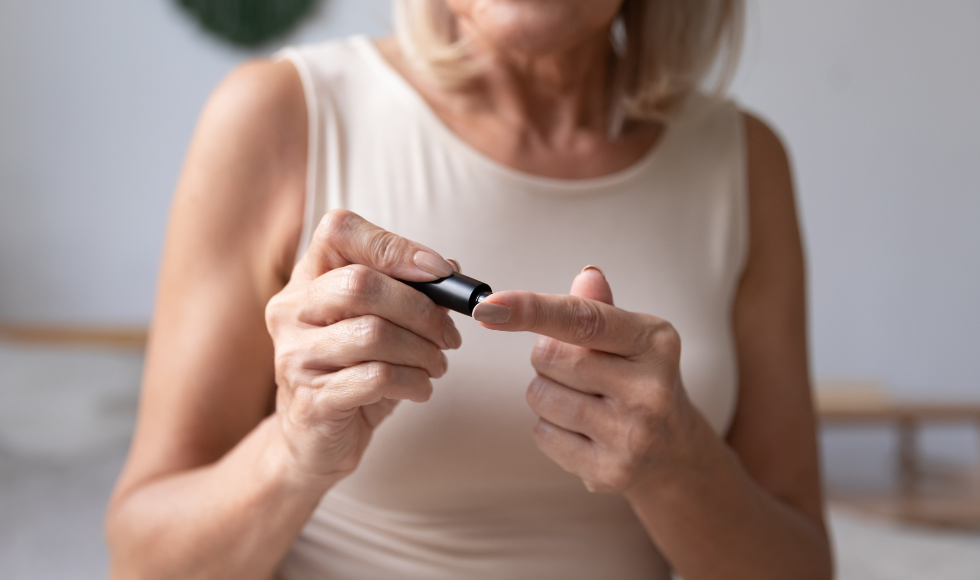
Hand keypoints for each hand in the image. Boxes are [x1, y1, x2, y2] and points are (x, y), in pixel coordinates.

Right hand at [265, 209, 461, 484]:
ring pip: (373, 333)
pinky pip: (376, 378)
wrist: (315, 439)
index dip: (394, 245)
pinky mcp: (312, 400)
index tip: (440, 272)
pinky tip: (421, 389)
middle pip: (361, 284)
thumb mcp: (380, 323)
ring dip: (423, 350)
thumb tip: (453, 271)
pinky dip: (413, 382)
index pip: (338, 231)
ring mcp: (295, 356)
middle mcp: (292, 311)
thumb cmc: (352, 371)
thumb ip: (411, 291)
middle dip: (421, 308)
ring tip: (437, 364)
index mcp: (307, 279)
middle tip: (449, 335)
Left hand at [472, 267, 697, 495]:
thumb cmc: (642, 381)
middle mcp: (648, 390)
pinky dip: (549, 426)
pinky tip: (582, 429)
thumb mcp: (633, 337)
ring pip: (540, 395)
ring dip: (546, 391)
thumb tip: (587, 277)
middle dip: (547, 356)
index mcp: (654, 343)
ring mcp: (630, 435)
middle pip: (550, 357)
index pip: (583, 320)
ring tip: (582, 398)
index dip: (531, 309)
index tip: (489, 305)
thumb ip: (600, 309)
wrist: (675, 452)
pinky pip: (542, 434)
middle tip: (576, 367)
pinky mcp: (609, 471)